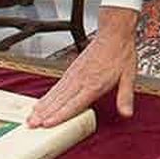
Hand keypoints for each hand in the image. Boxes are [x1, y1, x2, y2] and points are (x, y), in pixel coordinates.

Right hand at [27, 7, 137, 126]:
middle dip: (45, 114)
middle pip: (60, 100)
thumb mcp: (129, 76)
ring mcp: (74, 75)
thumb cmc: (121, 54)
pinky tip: (41, 103)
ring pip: (55, 94)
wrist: (113, 33)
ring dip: (42, 106)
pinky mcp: (71, 70)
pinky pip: (57, 86)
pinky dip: (47, 96)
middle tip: (31, 125)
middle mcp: (81, 80)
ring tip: (31, 117)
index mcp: (95, 84)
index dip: (60, 114)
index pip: (74, 103)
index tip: (48, 123)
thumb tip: (127, 113)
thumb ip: (125, 96)